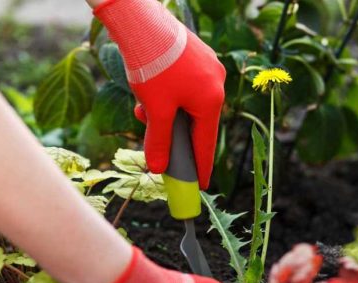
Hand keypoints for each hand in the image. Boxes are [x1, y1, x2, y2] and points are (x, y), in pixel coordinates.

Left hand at [95, 0, 225, 188]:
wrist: (142, 23)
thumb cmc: (153, 66)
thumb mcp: (155, 110)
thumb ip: (159, 141)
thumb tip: (158, 167)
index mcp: (211, 99)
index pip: (206, 143)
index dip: (200, 166)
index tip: (200, 184)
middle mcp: (215, 83)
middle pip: (195, 122)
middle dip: (172, 132)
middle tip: (157, 142)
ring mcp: (207, 67)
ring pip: (186, 103)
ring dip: (164, 112)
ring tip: (142, 107)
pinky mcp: (196, 56)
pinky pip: (184, 85)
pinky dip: (166, 94)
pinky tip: (147, 89)